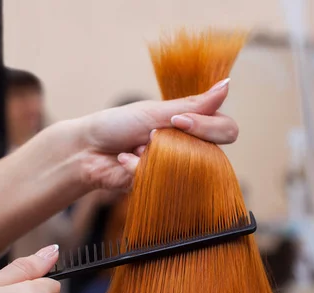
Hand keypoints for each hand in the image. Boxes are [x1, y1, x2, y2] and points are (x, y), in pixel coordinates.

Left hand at [52, 77, 236, 189]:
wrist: (86, 150)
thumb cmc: (117, 125)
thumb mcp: (156, 112)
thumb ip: (194, 105)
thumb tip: (228, 84)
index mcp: (193, 126)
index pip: (226, 130)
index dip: (208, 128)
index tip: (179, 121)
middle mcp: (189, 150)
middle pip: (212, 154)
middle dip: (173, 142)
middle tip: (150, 136)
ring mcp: (175, 170)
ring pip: (184, 169)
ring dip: (152, 154)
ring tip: (133, 148)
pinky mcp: (160, 187)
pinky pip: (161, 180)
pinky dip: (137, 168)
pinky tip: (124, 161)